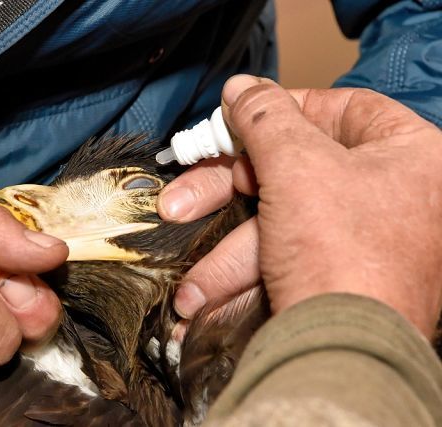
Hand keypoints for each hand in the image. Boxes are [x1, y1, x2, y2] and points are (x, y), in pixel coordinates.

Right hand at [160, 75, 441, 337]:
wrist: (344, 358)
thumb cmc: (341, 253)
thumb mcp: (296, 165)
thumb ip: (265, 117)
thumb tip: (242, 88)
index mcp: (410, 154)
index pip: (340, 108)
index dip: (282, 108)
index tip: (236, 117)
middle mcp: (395, 196)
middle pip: (296, 169)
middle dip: (227, 191)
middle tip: (183, 196)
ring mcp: (367, 240)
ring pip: (281, 222)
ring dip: (226, 248)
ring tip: (189, 273)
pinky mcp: (341, 276)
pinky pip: (287, 256)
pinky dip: (246, 271)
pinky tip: (203, 294)